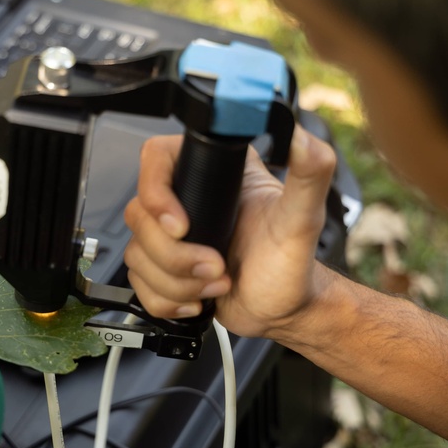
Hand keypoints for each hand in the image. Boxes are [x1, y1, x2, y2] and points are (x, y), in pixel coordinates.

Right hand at [123, 127, 336, 338]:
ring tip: (217, 283)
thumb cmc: (292, 263)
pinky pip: (139, 284)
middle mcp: (185, 200)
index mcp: (213, 174)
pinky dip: (169, 299)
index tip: (183, 225)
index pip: (156, 159)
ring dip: (178, 282)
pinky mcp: (161, 268)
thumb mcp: (302, 219)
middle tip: (216, 265)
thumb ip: (310, 175)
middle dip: (176, 255)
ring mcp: (169, 237)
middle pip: (139, 215)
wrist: (283, 308)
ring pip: (136, 255)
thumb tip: (302, 139)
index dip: (157, 193)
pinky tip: (199, 298)